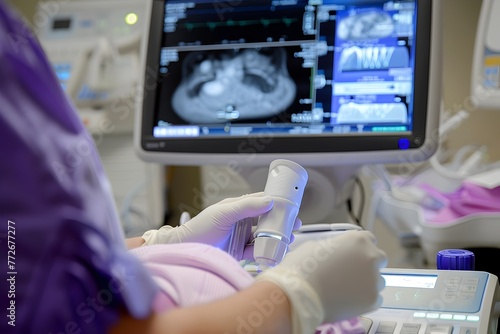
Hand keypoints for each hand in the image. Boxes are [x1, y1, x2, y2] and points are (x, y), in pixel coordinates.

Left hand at [142, 192, 300, 258]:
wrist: (187, 249)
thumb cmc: (201, 227)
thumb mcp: (224, 213)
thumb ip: (246, 206)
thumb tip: (269, 201)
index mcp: (238, 206)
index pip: (262, 201)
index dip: (277, 203)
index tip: (291, 207)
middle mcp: (241, 220)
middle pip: (266, 219)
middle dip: (281, 222)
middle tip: (295, 225)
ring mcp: (241, 235)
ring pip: (263, 235)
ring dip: (276, 236)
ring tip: (289, 239)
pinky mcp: (239, 250)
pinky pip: (256, 250)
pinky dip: (266, 251)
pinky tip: (275, 252)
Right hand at [256, 230, 386, 333]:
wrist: (298, 295)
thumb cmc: (302, 268)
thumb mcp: (316, 247)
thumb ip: (334, 248)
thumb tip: (337, 254)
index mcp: (357, 239)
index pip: (369, 240)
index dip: (360, 248)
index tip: (353, 256)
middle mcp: (370, 256)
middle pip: (379, 259)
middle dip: (368, 264)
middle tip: (351, 273)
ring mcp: (374, 279)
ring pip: (378, 280)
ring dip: (367, 283)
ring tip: (346, 289)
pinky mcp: (373, 300)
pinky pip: (375, 298)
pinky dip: (364, 299)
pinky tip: (348, 299)